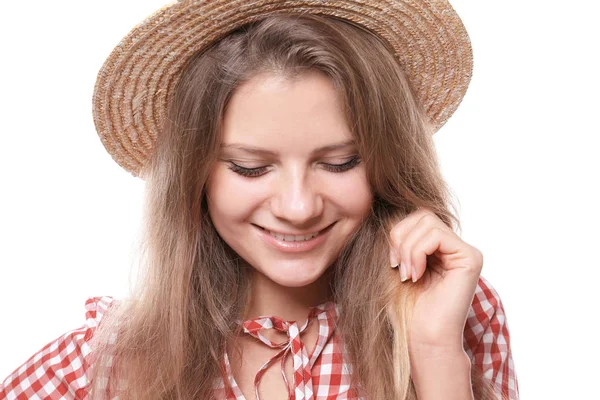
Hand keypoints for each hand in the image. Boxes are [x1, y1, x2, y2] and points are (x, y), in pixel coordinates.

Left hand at [389, 208, 482, 351]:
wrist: (421, 338)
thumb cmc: (407, 308)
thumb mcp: (397, 265)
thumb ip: (399, 239)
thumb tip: (389, 214)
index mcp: (440, 249)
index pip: (417, 218)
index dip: (397, 234)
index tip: (392, 263)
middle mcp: (456, 248)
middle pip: (422, 215)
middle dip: (400, 238)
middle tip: (397, 267)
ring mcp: (465, 252)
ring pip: (428, 223)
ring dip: (408, 248)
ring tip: (407, 274)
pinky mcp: (470, 258)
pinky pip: (436, 235)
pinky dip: (417, 252)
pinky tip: (416, 275)